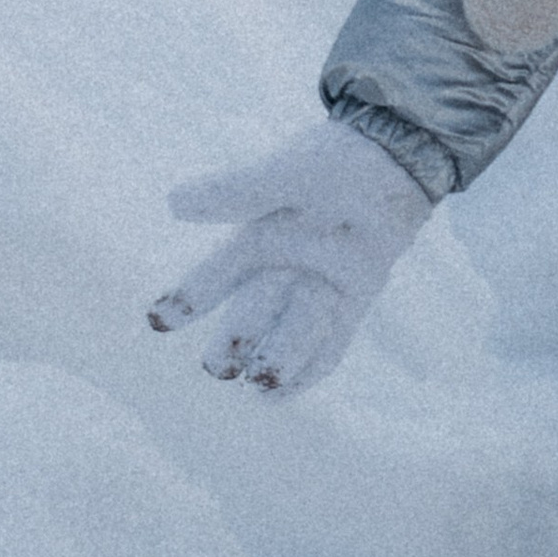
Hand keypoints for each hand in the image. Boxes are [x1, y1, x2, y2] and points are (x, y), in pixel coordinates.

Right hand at [148, 127, 432, 395]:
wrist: (399, 160)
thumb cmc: (338, 161)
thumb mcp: (287, 175)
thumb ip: (237, 192)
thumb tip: (174, 203)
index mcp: (259, 235)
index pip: (218, 273)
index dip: (190, 296)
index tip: (158, 321)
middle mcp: (283, 267)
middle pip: (249, 314)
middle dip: (232, 340)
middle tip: (217, 368)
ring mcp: (319, 285)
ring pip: (288, 332)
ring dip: (275, 357)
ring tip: (258, 384)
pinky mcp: (353, 298)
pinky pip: (329, 342)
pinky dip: (309, 367)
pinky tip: (280, 397)